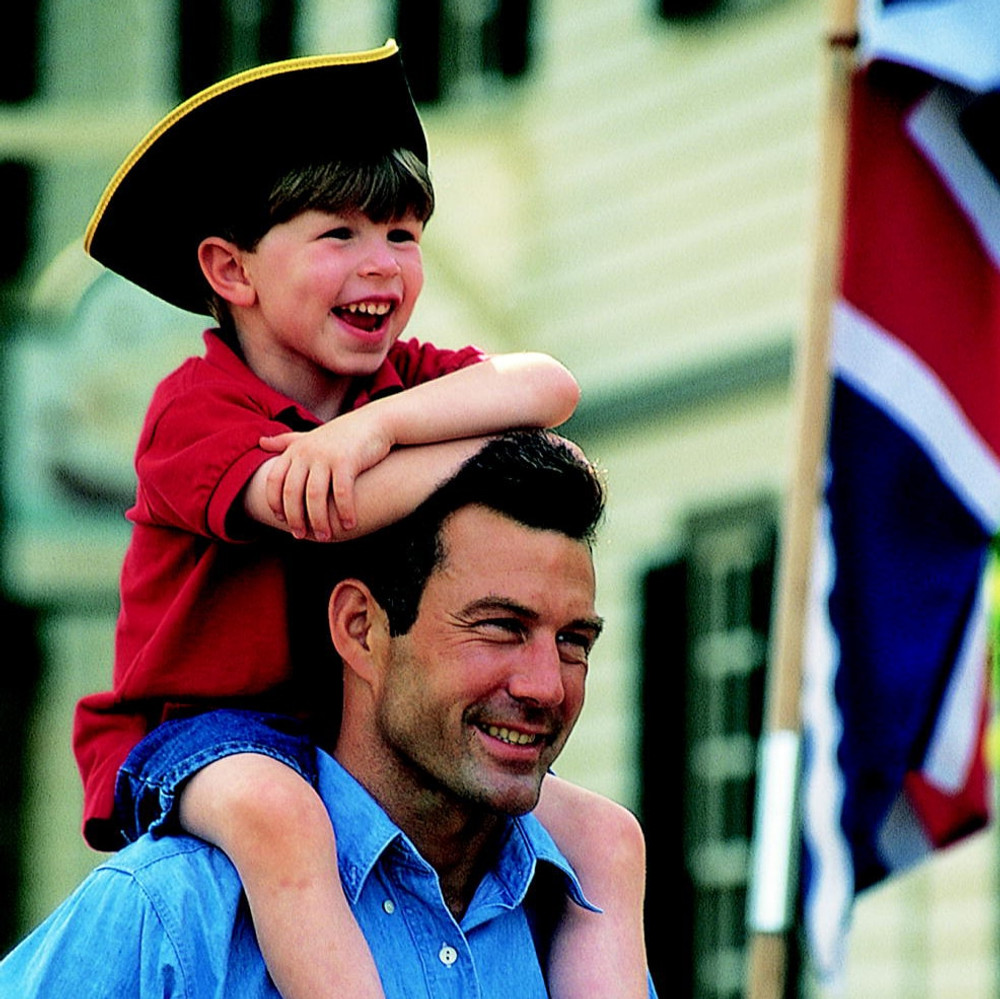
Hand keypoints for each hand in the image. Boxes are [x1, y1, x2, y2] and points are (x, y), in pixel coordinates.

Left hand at [259, 410, 393, 539]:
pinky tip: (350, 525)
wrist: (377, 422)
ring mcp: (326, 456)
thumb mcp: (312, 436)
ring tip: (325, 536)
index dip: (274, 502)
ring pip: (315, 496)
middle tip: (301, 535)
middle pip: (292, 492)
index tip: (280, 520)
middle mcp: (307, 452)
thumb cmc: (344, 433)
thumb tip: (260, 442)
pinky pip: (342, 494)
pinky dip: (345, 512)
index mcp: (296, 449)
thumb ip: (287, 442)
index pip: (274, 480)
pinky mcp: (347, 461)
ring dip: (319, 520)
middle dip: (295, 518)